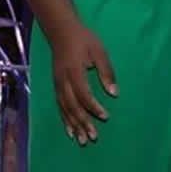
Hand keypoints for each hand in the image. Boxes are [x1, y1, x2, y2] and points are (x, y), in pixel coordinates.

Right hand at [48, 21, 116, 144]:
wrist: (62, 31)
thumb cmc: (84, 40)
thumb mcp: (99, 51)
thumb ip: (106, 72)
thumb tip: (114, 93)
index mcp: (74, 71)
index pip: (83, 94)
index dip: (94, 107)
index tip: (106, 116)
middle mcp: (63, 81)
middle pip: (72, 106)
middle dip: (83, 122)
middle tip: (93, 136)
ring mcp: (58, 84)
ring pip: (65, 109)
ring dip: (74, 125)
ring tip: (82, 140)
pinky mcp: (56, 86)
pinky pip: (59, 106)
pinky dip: (65, 120)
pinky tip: (70, 131)